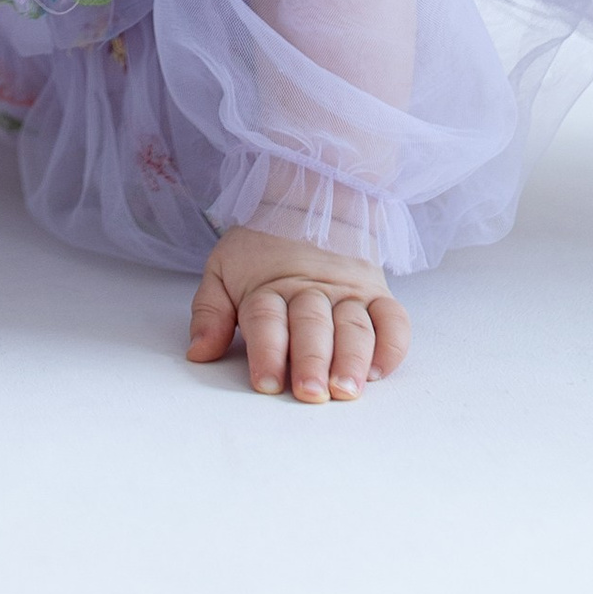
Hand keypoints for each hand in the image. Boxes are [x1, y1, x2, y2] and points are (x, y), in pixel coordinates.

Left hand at [186, 228, 408, 402]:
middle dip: (311, 361)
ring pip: (354, 328)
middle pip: (312, 327)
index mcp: (269, 287)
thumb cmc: (263, 249)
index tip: (265, 383)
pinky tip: (379, 370)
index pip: (267, 320)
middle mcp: (311, 291)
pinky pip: (393, 320)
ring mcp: (349, 292)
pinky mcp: (378, 294)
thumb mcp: (223, 270)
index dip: (266, 352)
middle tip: (310, 393)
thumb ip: (210, 313)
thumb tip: (199, 352)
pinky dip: (391, 346)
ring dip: (352, 360)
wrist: (313, 201)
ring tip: (347, 390)